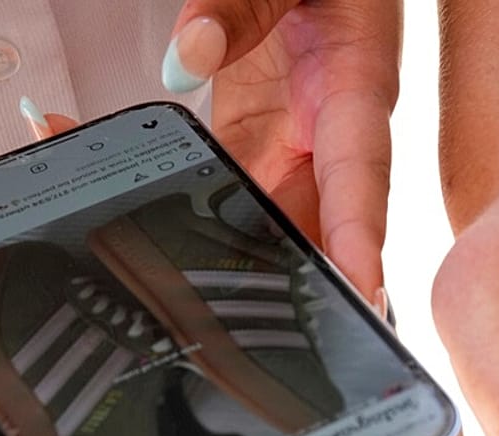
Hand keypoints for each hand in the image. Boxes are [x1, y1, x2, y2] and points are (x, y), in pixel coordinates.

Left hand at [162, 0, 399, 305]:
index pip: (363, 177)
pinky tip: (135, 213)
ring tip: (178, 290)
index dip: (362, 243)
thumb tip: (186, 57)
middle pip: (314, 223)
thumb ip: (239, 2)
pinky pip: (221, 184)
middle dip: (291, 281)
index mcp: (357, 87)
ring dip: (225, 255)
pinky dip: (180, 201)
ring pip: (267, 219)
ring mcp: (292, 139)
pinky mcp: (255, 137)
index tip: (363, 296)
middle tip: (260, 338)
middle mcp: (330, 129)